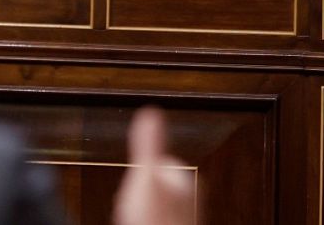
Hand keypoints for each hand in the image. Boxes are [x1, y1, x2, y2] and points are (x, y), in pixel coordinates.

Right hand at [113, 107, 195, 224]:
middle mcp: (189, 196)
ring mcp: (181, 216)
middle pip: (151, 183)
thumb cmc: (155, 221)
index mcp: (184, 177)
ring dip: (138, 209)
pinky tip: (140, 223)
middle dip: (137, 192)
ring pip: (149, 204)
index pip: (155, 162)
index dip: (139, 171)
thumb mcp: (145, 174)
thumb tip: (151, 110)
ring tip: (136, 218)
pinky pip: (150, 219)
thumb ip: (148, 144)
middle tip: (134, 204)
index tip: (135, 181)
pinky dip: (143, 221)